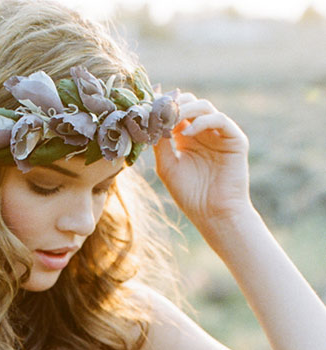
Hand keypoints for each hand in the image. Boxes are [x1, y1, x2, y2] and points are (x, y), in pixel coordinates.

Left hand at [154, 92, 251, 231]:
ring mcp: (219, 134)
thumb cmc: (190, 195)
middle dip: (172, 104)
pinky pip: (220, 119)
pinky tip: (186, 134)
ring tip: (170, 121)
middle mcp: (203, 132)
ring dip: (185, 109)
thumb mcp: (167, 167)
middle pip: (189, 103)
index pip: (175, 112)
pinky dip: (202, 121)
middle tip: (158, 111)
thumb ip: (160, 143)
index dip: (161, 106)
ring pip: (203, 106)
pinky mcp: (235, 139)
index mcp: (186, 137)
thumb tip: (150, 119)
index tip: (146, 104)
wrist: (214, 214)